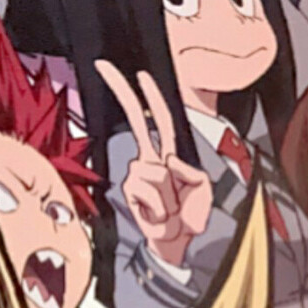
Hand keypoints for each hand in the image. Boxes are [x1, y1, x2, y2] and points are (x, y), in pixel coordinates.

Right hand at [96, 60, 211, 269]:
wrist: (179, 241)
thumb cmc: (191, 214)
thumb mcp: (202, 188)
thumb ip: (190, 170)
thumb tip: (168, 160)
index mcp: (169, 155)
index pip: (160, 122)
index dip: (152, 99)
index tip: (141, 76)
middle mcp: (150, 159)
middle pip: (135, 121)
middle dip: (123, 93)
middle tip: (104, 66)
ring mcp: (137, 173)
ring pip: (155, 171)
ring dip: (170, 195)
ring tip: (172, 207)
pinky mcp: (129, 190)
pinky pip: (150, 189)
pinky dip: (161, 204)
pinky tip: (159, 213)